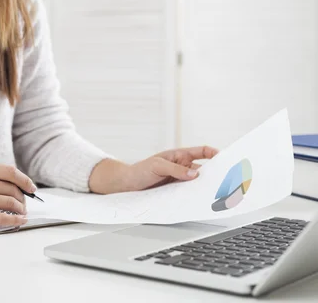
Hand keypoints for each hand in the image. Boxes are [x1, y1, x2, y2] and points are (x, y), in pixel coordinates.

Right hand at [0, 161, 36, 226]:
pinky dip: (14, 220)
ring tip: (20, 212)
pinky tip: (18, 221)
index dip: (25, 181)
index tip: (31, 188)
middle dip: (22, 198)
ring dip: (19, 210)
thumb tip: (18, 186)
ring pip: (9, 203)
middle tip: (24, 204)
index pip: (10, 172)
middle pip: (12, 189)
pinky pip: (1, 218)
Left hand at [89, 146, 218, 193]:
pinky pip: (189, 193)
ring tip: (217, 194)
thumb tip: (195, 173)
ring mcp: (180, 180)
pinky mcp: (176, 192)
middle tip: (227, 180)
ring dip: (206, 187)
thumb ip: (175, 169)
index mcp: (179, 155)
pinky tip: (201, 202)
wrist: (126, 185)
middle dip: (215, 173)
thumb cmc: (139, 170)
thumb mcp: (157, 166)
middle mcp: (182, 167)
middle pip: (204, 169)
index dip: (215, 153)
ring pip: (198, 183)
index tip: (226, 159)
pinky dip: (196, 196)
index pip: (202, 151)